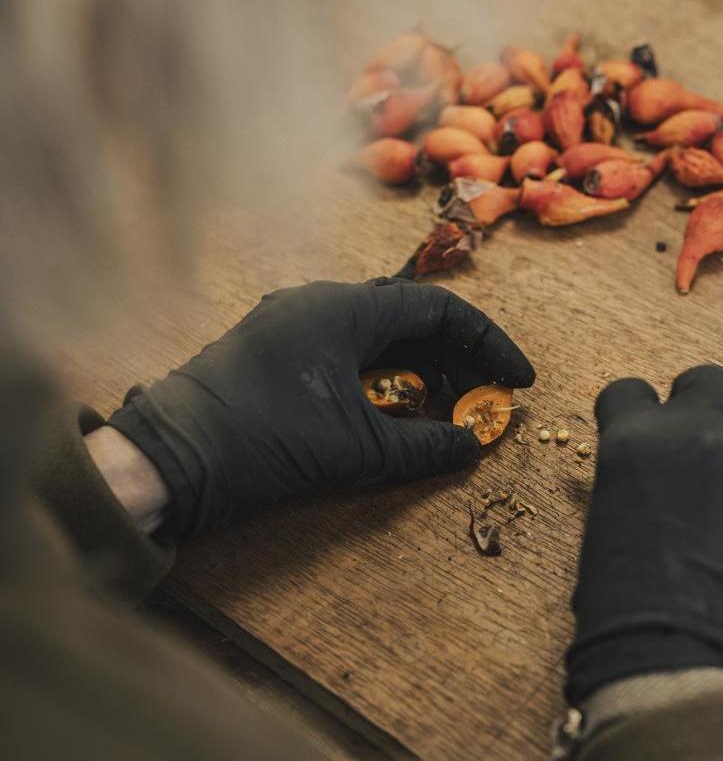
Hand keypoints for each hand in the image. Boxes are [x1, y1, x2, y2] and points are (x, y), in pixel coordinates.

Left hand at [108, 278, 534, 536]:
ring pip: (375, 332)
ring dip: (416, 368)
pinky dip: (378, 374)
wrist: (168, 458)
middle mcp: (319, 301)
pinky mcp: (272, 346)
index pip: (439, 311)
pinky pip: (343, 348)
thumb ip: (424, 447)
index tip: (517, 380)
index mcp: (345, 308)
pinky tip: (390, 408)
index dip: (487, 343)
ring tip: (442, 409)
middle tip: (480, 399)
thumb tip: (472, 446)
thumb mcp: (356, 448)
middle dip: (453, 358)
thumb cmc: (265, 440)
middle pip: (409, 318)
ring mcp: (291, 321)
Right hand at [566, 365, 722, 704]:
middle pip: (709, 383)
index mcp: (639, 438)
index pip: (630, 390)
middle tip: (699, 455)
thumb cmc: (624, 607)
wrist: (684, 666)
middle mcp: (704, 436)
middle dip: (701, 407)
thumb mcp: (609, 525)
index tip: (639, 437)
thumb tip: (660, 483)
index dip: (634, 414)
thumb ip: (640, 483)